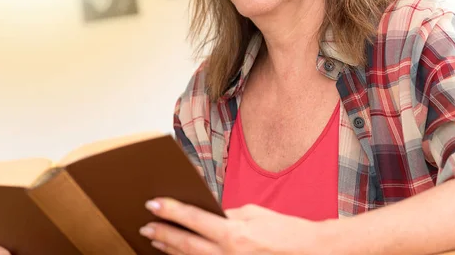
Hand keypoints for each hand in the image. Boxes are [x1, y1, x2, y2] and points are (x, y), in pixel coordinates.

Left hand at [139, 198, 326, 254]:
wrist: (308, 252)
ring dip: (171, 249)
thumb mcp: (254, 214)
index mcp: (235, 234)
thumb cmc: (283, 229)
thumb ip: (228, 215)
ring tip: (155, 238)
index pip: (195, 219)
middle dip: (164, 233)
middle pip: (187, 244)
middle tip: (145, 224)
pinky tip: (178, 254)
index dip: (172, 211)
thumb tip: (207, 215)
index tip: (153, 204)